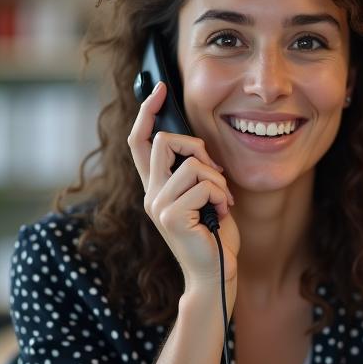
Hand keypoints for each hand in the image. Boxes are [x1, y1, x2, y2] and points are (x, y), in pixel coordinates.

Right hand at [128, 82, 239, 292]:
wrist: (215, 275)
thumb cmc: (214, 237)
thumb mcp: (204, 197)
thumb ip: (194, 173)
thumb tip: (196, 146)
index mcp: (156, 188)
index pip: (139, 142)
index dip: (147, 113)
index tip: (159, 89)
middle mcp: (150, 194)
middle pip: (163, 141)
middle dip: (197, 147)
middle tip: (216, 173)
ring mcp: (157, 205)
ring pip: (191, 164)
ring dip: (217, 180)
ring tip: (222, 202)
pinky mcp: (171, 216)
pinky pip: (204, 184)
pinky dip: (222, 196)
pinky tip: (222, 214)